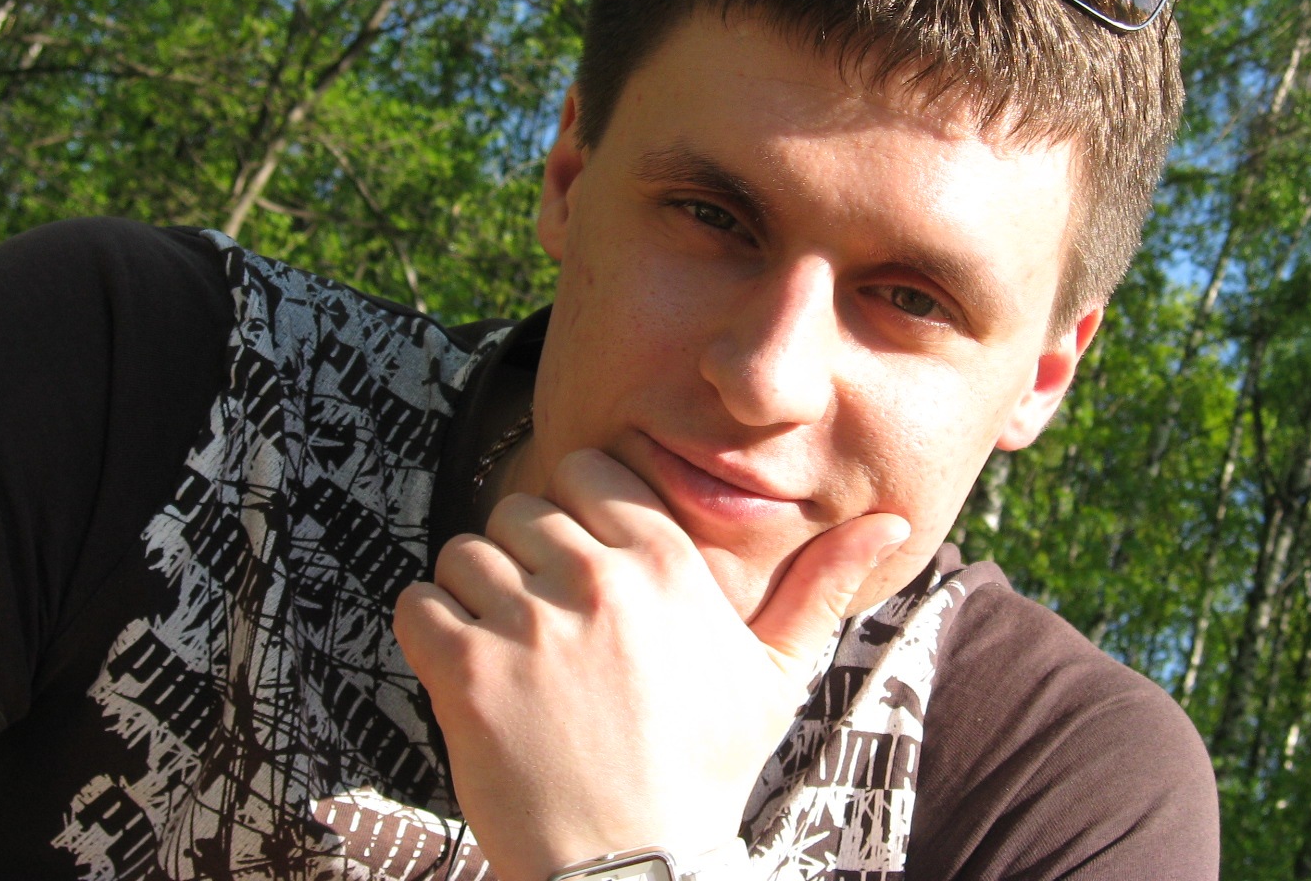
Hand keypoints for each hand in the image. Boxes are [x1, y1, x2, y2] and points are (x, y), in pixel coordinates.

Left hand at [392, 449, 908, 880]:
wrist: (639, 870)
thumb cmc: (705, 769)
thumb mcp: (775, 674)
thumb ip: (820, 585)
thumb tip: (892, 519)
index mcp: (665, 564)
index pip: (588, 470)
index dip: (576, 510)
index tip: (582, 559)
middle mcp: (596, 579)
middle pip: (521, 508)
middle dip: (526, 555)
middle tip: (545, 619)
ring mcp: (528, 624)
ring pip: (466, 550)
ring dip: (475, 592)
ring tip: (507, 647)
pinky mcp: (468, 672)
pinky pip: (418, 602)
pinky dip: (429, 627)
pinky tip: (466, 667)